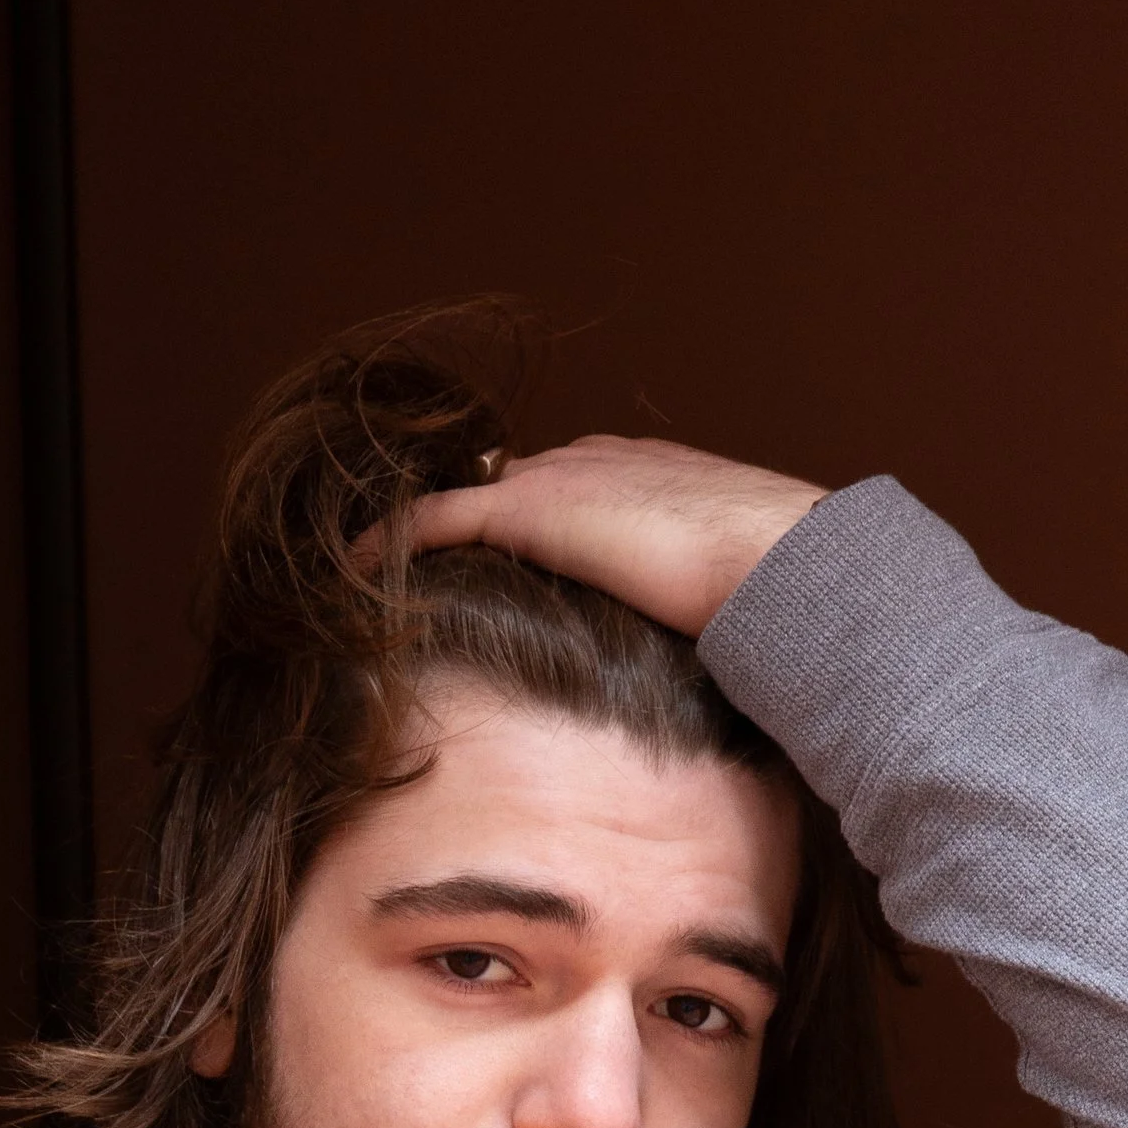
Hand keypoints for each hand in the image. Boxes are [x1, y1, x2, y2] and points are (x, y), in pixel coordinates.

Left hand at [401, 433, 826, 635]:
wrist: (781, 560)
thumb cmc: (776, 590)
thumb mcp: (730, 593)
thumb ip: (698, 608)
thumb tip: (709, 668)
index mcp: (642, 471)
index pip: (562, 487)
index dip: (525, 524)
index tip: (494, 562)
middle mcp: (590, 459)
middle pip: (501, 480)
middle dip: (461, 517)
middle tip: (411, 564)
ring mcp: (558, 478)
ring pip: (459, 495)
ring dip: (416, 532)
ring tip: (369, 572)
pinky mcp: (528, 509)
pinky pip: (429, 520)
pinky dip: (385, 542)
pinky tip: (346, 572)